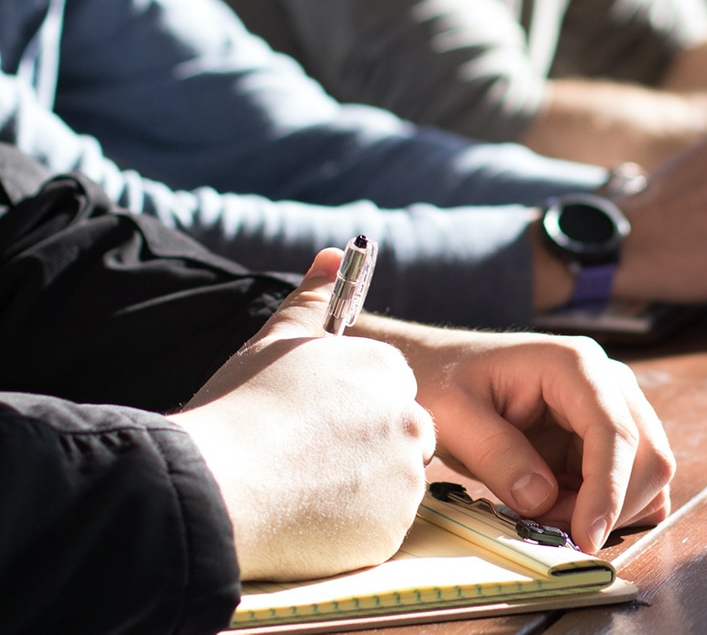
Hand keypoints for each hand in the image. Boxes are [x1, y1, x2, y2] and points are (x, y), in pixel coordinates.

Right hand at [171, 249, 435, 580]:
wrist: (217, 486)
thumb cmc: (243, 406)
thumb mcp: (277, 339)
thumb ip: (313, 297)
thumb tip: (333, 255)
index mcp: (386, 370)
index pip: (389, 387)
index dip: (351, 406)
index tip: (316, 421)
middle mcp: (408, 420)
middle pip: (399, 434)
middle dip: (365, 445)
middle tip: (308, 456)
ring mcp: (404, 479)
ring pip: (392, 482)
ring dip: (361, 486)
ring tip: (301, 485)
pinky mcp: (391, 531)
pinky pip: (380, 526)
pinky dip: (353, 525)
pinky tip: (307, 516)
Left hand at [356, 316, 675, 554]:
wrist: (438, 370)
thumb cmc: (443, 380)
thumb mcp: (453, 415)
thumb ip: (496, 454)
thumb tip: (542, 499)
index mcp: (573, 364)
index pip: (614, 430)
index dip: (608, 489)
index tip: (586, 538)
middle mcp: (605, 380)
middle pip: (646, 454)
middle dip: (607, 504)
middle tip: (547, 525)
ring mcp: (610, 407)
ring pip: (646, 473)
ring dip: (607, 509)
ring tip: (545, 510)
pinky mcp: (603, 436)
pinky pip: (630, 483)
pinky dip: (606, 508)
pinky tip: (560, 507)